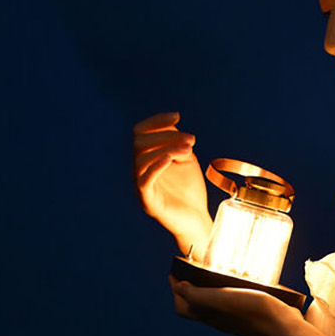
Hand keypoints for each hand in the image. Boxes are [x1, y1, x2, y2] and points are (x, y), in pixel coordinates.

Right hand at [133, 111, 211, 255]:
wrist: (196, 219)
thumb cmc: (189, 189)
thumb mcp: (185, 159)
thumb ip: (176, 141)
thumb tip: (172, 123)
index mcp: (145, 158)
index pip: (140, 132)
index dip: (156, 122)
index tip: (177, 116)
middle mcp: (138, 170)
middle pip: (140, 142)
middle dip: (166, 135)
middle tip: (191, 140)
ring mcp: (141, 186)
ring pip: (141, 159)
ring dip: (166, 149)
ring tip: (189, 150)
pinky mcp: (147, 202)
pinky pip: (144, 181)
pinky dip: (156, 167)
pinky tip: (170, 159)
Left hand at [169, 277, 290, 335]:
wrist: (284, 325)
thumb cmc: (254, 310)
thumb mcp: (222, 299)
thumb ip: (198, 295)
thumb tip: (178, 287)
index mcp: (209, 316)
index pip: (181, 307)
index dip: (174, 289)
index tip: (174, 272)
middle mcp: (219, 320)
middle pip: (194, 305)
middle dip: (188, 288)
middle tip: (190, 270)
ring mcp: (234, 319)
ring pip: (212, 305)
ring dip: (206, 290)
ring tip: (210, 273)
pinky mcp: (248, 316)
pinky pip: (229, 304)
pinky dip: (223, 293)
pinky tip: (234, 283)